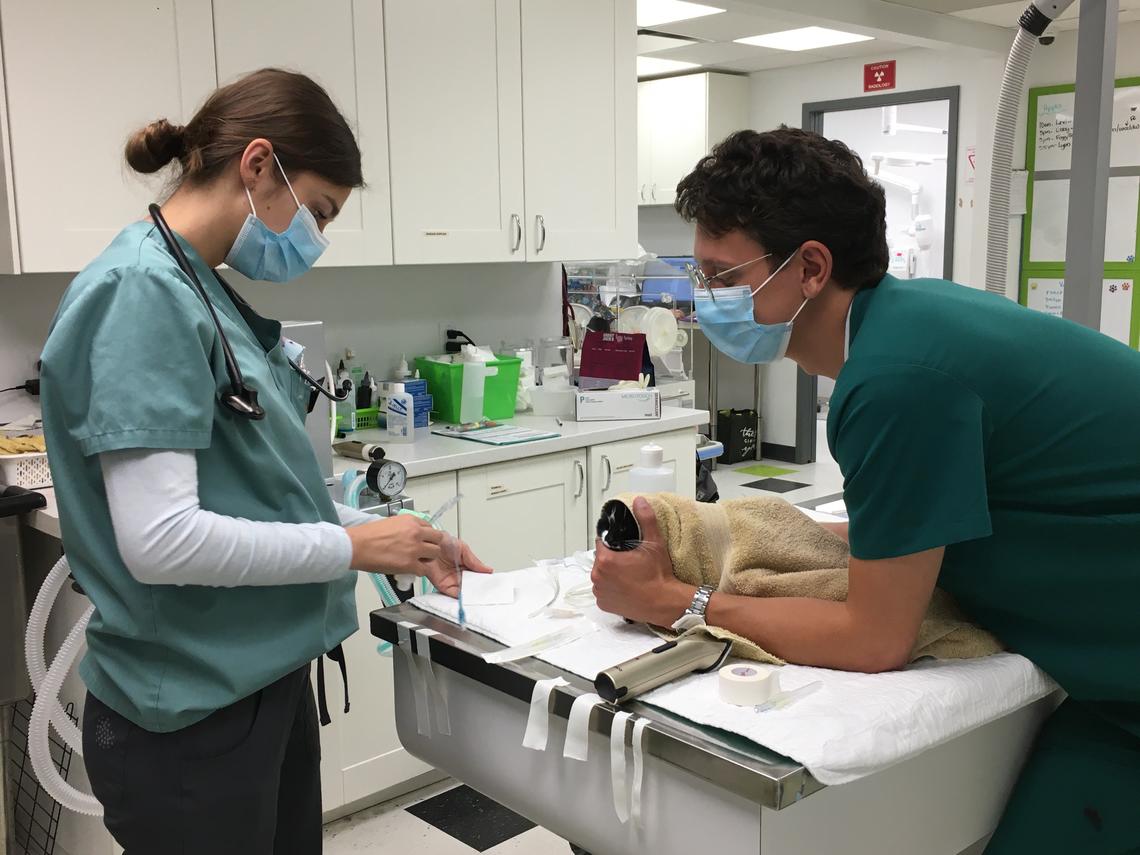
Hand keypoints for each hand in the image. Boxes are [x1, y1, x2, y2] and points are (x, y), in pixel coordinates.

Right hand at [347, 514, 443, 574]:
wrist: (357, 546)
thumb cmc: (367, 535)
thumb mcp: (391, 523)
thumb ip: (405, 528)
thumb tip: (410, 535)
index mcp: (411, 521)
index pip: (430, 527)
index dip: (427, 536)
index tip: (424, 541)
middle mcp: (416, 532)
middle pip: (437, 539)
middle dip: (432, 546)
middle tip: (424, 552)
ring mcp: (415, 549)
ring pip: (435, 554)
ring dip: (428, 559)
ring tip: (418, 561)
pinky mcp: (410, 564)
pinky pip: (424, 570)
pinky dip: (419, 571)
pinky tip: (410, 570)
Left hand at [423, 534, 493, 597]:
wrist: (427, 544)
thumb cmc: (443, 543)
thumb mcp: (463, 548)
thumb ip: (474, 561)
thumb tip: (487, 570)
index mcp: (466, 566)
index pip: (478, 576)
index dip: (484, 581)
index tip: (491, 585)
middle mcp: (459, 574)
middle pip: (471, 586)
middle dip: (478, 590)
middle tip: (485, 593)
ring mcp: (452, 581)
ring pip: (464, 591)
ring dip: (470, 594)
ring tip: (477, 595)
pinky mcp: (443, 586)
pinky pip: (453, 594)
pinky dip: (459, 597)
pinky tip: (466, 596)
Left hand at [591, 497, 692, 625]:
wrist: (664, 603)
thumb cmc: (658, 576)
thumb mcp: (654, 543)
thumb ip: (645, 519)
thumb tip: (639, 502)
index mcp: (605, 560)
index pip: (601, 543)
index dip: (612, 543)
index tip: (624, 547)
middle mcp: (598, 577)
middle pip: (600, 560)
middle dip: (612, 559)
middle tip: (630, 562)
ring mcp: (600, 592)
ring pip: (601, 576)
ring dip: (610, 575)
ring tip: (629, 576)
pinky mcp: (604, 605)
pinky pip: (604, 592)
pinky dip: (612, 590)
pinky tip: (626, 588)